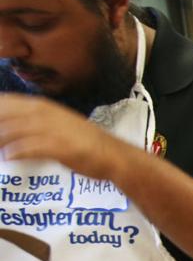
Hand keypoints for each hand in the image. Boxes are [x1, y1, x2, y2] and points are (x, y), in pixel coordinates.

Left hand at [0, 94, 134, 179]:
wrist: (114, 154)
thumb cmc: (83, 141)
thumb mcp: (56, 123)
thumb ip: (33, 123)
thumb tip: (8, 129)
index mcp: (41, 105)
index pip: (5, 102)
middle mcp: (44, 113)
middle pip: (4, 115)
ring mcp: (52, 129)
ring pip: (12, 131)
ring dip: (0, 141)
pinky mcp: (60, 147)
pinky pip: (30, 148)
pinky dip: (16, 152)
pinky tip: (8, 158)